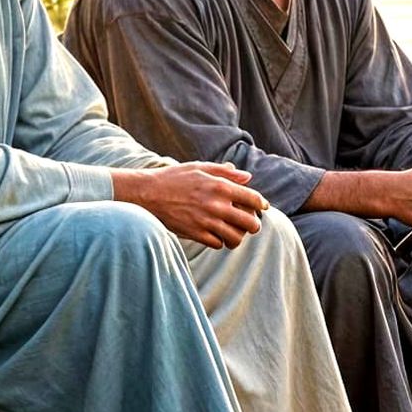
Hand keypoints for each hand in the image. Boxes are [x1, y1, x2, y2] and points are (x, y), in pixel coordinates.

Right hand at [111, 162, 267, 249]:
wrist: (148, 194)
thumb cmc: (174, 178)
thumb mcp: (200, 167)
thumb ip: (225, 172)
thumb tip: (247, 178)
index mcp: (220, 186)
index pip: (253, 199)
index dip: (262, 205)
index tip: (263, 208)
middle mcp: (217, 205)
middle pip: (250, 223)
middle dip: (254, 225)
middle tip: (250, 224)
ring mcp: (206, 221)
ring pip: (236, 237)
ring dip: (238, 236)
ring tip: (235, 233)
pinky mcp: (196, 234)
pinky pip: (218, 244)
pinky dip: (221, 241)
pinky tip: (217, 235)